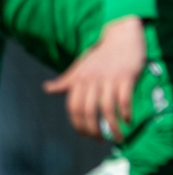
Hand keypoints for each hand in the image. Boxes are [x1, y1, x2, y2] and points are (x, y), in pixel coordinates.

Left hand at [44, 16, 145, 140]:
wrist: (121, 35)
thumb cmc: (100, 55)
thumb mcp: (80, 67)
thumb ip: (66, 81)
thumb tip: (47, 89)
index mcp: (78, 80)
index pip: (73, 107)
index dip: (77, 124)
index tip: (84, 135)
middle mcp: (91, 80)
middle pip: (87, 111)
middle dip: (92, 129)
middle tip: (99, 140)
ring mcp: (109, 78)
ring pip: (106, 108)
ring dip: (112, 127)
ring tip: (117, 138)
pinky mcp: (126, 76)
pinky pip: (123, 99)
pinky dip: (125, 113)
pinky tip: (127, 121)